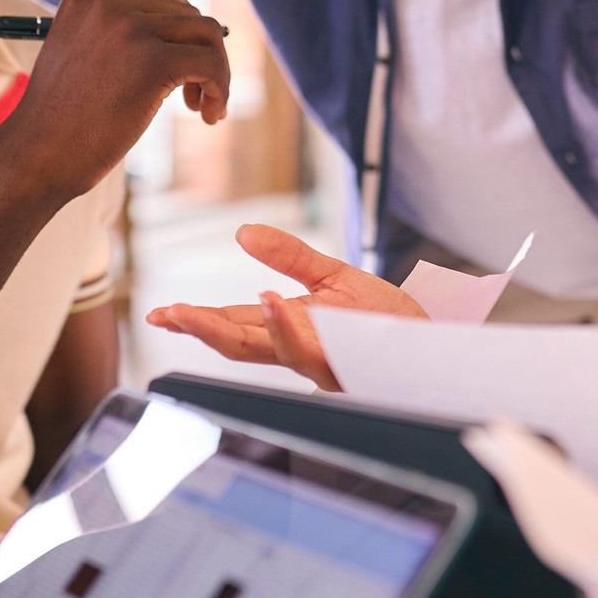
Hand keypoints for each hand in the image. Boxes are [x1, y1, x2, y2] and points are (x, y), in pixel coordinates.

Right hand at [0, 0, 229, 201]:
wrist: (39, 156)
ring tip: (205, 107)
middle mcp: (108, 4)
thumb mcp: (83, 56)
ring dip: (217, 71)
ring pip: (209, 34)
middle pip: (189, 13)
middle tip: (193, 96)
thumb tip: (192, 30)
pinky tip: (209, 115)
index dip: (182, 15)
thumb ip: (120, 34)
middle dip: (201, 53)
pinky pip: (211, 64)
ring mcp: (130, 29)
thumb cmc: (64, 120)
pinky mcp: (152, 62)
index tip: (184, 52)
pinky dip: (220, 89)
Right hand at [147, 225, 424, 391]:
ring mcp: (325, 361)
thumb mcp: (333, 276)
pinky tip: (269, 305)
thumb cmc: (386, 318)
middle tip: (169, 316)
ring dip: (235, 329)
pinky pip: (315, 353)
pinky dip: (287, 330)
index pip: (236, 328)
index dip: (197, 322)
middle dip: (203, 331)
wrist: (434, 344)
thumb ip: (289, 255)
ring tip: (200, 315)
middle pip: (243, 346)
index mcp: (292, 329)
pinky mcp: (351, 365)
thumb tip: (242, 232)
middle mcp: (303, 350)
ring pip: (275, 352)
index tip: (162, 314)